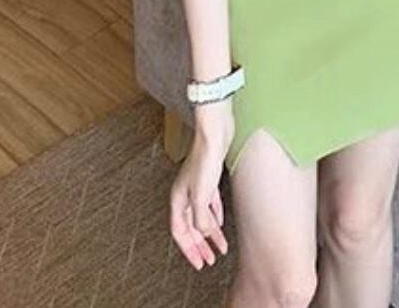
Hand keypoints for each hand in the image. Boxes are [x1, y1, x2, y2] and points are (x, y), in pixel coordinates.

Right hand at [169, 122, 232, 269]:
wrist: (215, 136)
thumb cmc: (204, 159)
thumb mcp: (201, 195)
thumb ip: (201, 219)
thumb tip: (204, 234)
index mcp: (178, 199)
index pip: (180, 232)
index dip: (189, 250)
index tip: (199, 263)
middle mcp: (185, 195)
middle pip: (190, 228)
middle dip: (200, 246)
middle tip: (209, 260)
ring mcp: (196, 187)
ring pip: (201, 218)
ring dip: (210, 234)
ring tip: (219, 248)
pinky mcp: (208, 180)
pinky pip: (210, 205)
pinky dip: (215, 217)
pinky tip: (220, 223)